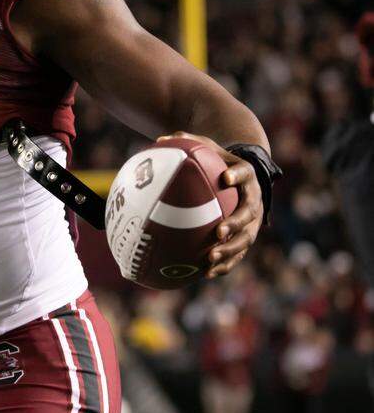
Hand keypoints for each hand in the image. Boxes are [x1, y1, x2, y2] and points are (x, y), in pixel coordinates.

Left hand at [158, 131, 264, 277]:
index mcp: (244, 175)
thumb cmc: (217, 160)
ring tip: (211, 257)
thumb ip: (186, 141)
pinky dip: (224, 263)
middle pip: (250, 212)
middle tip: (219, 230)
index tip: (224, 178)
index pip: (245, 173)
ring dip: (230, 249)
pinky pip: (237, 253)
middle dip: (236, 222)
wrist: (241, 176)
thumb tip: (159, 139)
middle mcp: (253, 199)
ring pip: (246, 238)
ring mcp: (252, 221)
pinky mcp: (245, 236)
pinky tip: (206, 273)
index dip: (237, 175)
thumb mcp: (205, 146)